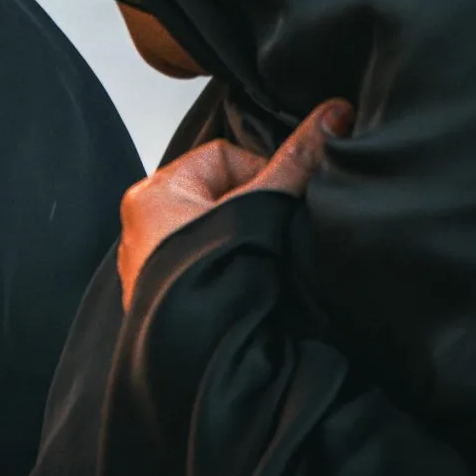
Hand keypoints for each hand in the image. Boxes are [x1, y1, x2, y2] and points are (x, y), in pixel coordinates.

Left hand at [118, 98, 352, 310]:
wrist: (196, 361)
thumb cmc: (212, 280)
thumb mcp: (260, 208)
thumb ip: (297, 162)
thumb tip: (333, 114)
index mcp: (153, 193)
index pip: (223, 156)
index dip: (262, 174)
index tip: (281, 203)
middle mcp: (142, 225)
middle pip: (219, 194)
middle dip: (251, 211)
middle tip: (273, 236)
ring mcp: (149, 266)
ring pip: (212, 233)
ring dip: (241, 242)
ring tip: (262, 266)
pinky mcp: (161, 299)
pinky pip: (202, 267)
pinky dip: (226, 271)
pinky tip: (246, 289)